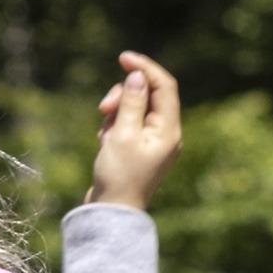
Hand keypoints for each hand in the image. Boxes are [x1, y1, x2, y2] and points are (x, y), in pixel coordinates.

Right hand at [89, 50, 180, 211]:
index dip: (145, 68)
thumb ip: (131, 102)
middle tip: (103, 108)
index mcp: (169, 130)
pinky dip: (114, 127)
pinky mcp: (138, 150)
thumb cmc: (118, 176)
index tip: (123, 58)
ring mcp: (152, 143)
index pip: (164, 86)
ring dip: (116, 112)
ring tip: (104, 134)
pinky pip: (127, 125)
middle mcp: (166, 134)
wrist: (111, 214)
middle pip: (148, 96)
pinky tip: (105, 144)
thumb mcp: (122, 134)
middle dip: (123, 95)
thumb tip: (138, 76)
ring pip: (134, 109)